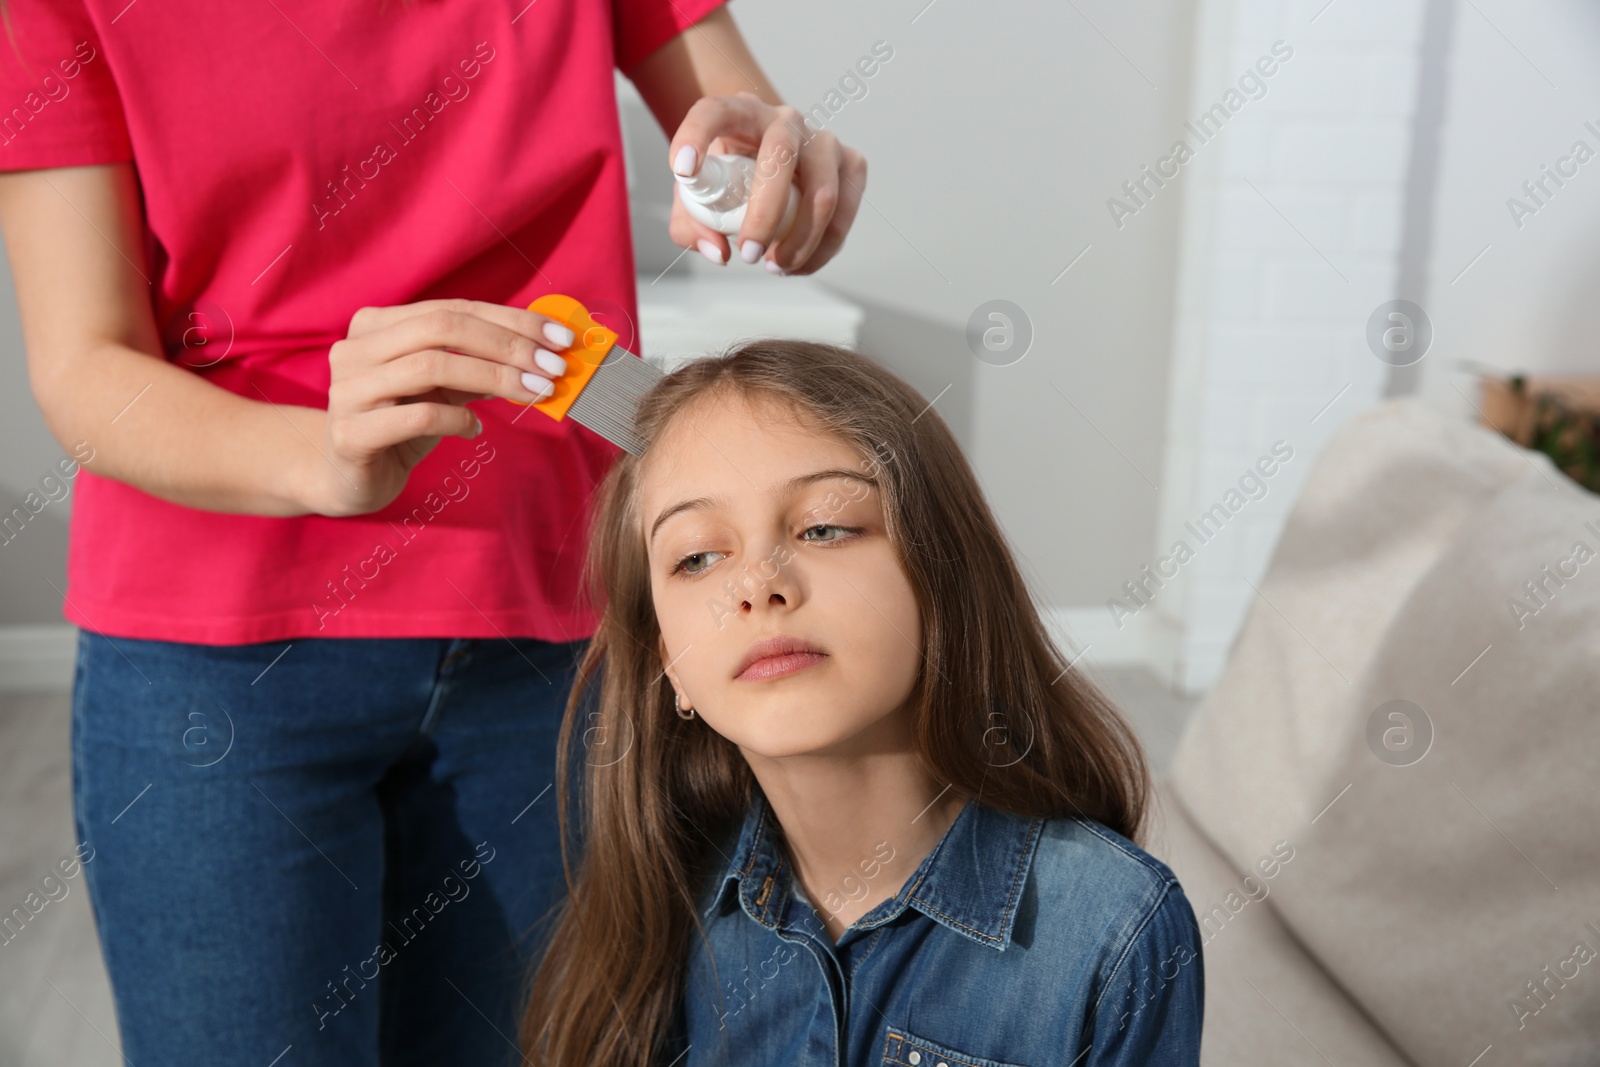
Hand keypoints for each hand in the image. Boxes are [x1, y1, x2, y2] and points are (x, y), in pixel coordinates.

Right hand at [307, 298, 574, 516]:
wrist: (346, 477)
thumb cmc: (400, 425)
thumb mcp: (444, 390)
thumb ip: (480, 367)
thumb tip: (542, 355)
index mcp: (376, 325)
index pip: (454, 309)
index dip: (512, 320)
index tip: (561, 338)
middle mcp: (355, 348)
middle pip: (442, 328)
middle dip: (508, 345)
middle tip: (554, 369)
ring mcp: (347, 390)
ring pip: (431, 366)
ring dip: (493, 378)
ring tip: (532, 394)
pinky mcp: (350, 434)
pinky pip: (417, 416)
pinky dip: (457, 419)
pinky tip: (474, 429)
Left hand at [667, 91, 865, 275]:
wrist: (771, 160)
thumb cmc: (731, 176)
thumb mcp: (698, 196)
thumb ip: (691, 225)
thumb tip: (719, 252)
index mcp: (740, 113)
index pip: (715, 111)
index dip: (695, 135)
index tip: (682, 170)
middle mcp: (785, 120)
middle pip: (781, 157)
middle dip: (765, 215)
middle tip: (749, 255)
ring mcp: (823, 140)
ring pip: (823, 192)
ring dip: (801, 241)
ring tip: (774, 266)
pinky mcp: (851, 163)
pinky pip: (844, 212)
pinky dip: (822, 249)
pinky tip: (797, 264)